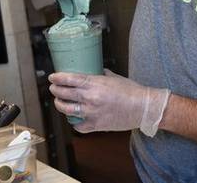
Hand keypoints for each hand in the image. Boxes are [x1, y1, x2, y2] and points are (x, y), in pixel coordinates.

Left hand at [49, 70, 170, 135]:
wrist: (143, 108)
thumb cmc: (131, 91)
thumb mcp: (114, 77)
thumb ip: (101, 74)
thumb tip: (94, 71)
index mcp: (95, 84)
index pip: (70, 79)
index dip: (58, 78)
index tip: (52, 77)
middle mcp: (90, 98)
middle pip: (64, 94)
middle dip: (56, 90)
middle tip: (54, 88)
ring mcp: (92, 113)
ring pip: (67, 110)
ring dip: (60, 105)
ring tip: (59, 102)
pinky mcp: (96, 125)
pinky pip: (78, 126)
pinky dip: (74, 122)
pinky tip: (74, 119)